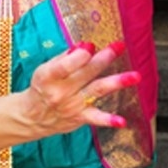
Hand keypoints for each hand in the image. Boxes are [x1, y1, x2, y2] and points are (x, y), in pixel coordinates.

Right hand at [22, 40, 139, 133]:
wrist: (33, 117)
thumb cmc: (42, 88)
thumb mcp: (46, 70)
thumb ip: (66, 58)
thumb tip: (86, 46)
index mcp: (48, 77)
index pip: (64, 66)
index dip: (79, 56)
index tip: (91, 46)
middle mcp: (60, 92)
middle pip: (86, 73)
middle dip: (104, 58)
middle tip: (119, 47)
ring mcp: (71, 105)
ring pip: (96, 90)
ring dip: (116, 82)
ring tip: (135, 77)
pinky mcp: (80, 117)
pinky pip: (96, 118)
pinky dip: (109, 120)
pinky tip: (122, 121)